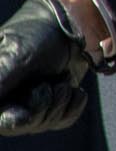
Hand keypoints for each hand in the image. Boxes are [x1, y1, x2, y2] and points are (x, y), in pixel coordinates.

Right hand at [0, 0, 91, 135]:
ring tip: (59, 78)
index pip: (2, 121)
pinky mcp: (52, 106)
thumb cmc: (37, 34)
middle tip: (48, 83)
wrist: (72, 24)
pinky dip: (73, 104)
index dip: (15, 118)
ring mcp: (29, 105)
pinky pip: (64, 120)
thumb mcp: (16, 56)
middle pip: (25, 125)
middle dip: (44, 104)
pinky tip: (73, 88)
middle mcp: (6, 102)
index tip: (33, 102)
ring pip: (46, 123)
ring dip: (60, 99)